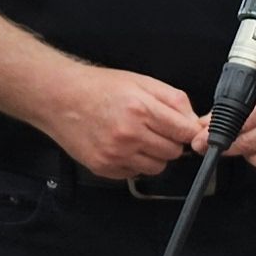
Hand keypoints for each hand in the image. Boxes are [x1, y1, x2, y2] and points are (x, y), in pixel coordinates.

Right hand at [40, 63, 209, 182]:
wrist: (60, 98)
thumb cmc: (100, 88)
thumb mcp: (141, 82)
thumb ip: (174, 100)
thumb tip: (196, 121)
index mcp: (141, 109)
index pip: (185, 132)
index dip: (187, 130)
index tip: (182, 128)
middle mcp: (129, 135)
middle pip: (173, 152)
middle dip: (170, 141)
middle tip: (154, 128)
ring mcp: (115, 154)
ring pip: (157, 167)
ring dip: (154, 155)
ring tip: (138, 137)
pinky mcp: (104, 168)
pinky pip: (135, 174)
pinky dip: (134, 163)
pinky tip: (122, 146)